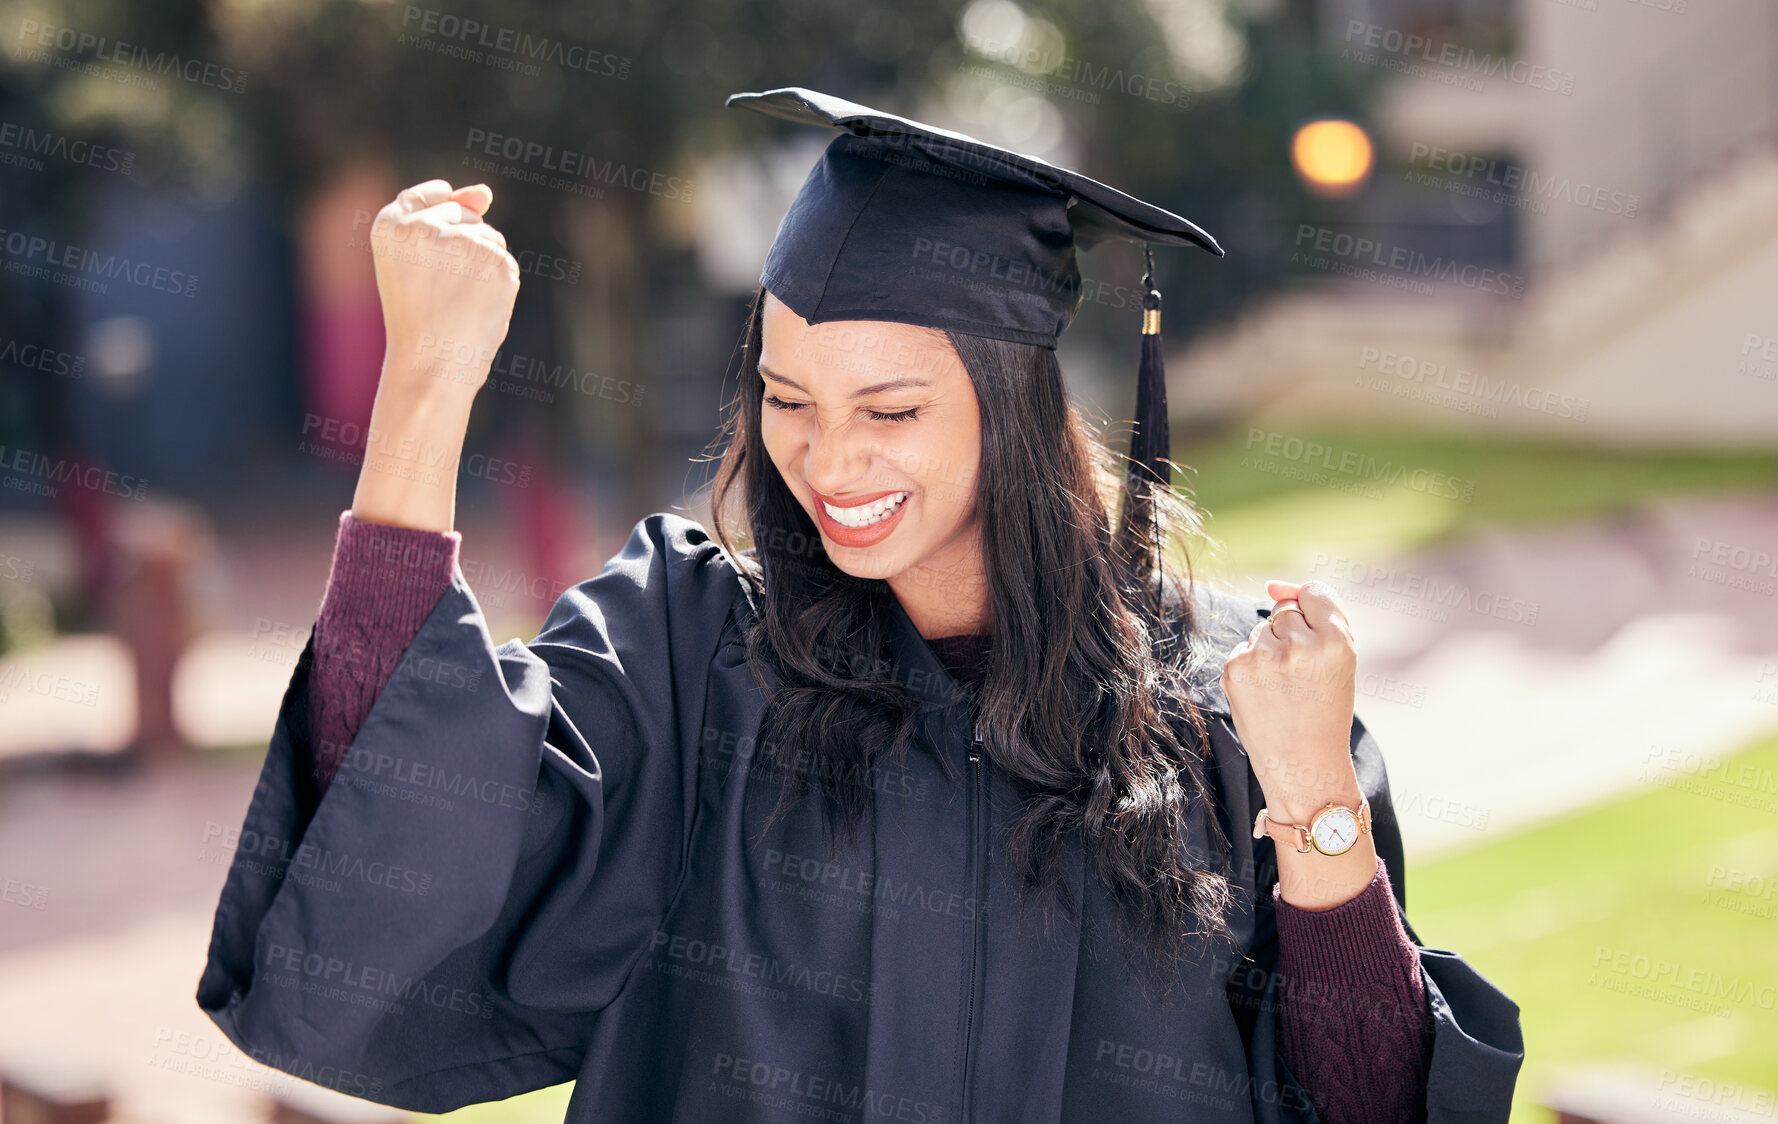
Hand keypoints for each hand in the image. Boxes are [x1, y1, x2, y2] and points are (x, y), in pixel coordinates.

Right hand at [370, 179, 519, 398]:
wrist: (431, 364)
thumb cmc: (420, 319)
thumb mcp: (418, 261)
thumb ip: (448, 217)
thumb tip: (485, 191)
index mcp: (388, 224)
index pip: (424, 196)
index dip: (438, 216)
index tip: (438, 246)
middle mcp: (422, 225)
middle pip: (465, 215)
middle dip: (465, 247)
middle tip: (443, 292)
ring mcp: (461, 240)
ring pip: (489, 238)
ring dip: (484, 265)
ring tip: (459, 301)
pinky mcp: (493, 259)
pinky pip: (505, 262)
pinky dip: (500, 284)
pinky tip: (480, 306)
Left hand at [1220, 579, 1361, 821]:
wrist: (1304, 765)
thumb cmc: (1326, 708)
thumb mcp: (1341, 659)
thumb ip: (1317, 612)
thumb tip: (1271, 584)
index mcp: (1337, 640)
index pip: (1314, 591)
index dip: (1313, 614)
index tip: (1315, 641)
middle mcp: (1300, 644)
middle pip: (1285, 610)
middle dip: (1291, 636)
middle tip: (1303, 678)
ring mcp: (1264, 656)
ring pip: (1262, 629)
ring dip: (1270, 651)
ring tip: (1284, 689)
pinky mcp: (1236, 668)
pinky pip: (1243, 648)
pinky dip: (1250, 667)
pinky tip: (1264, 695)